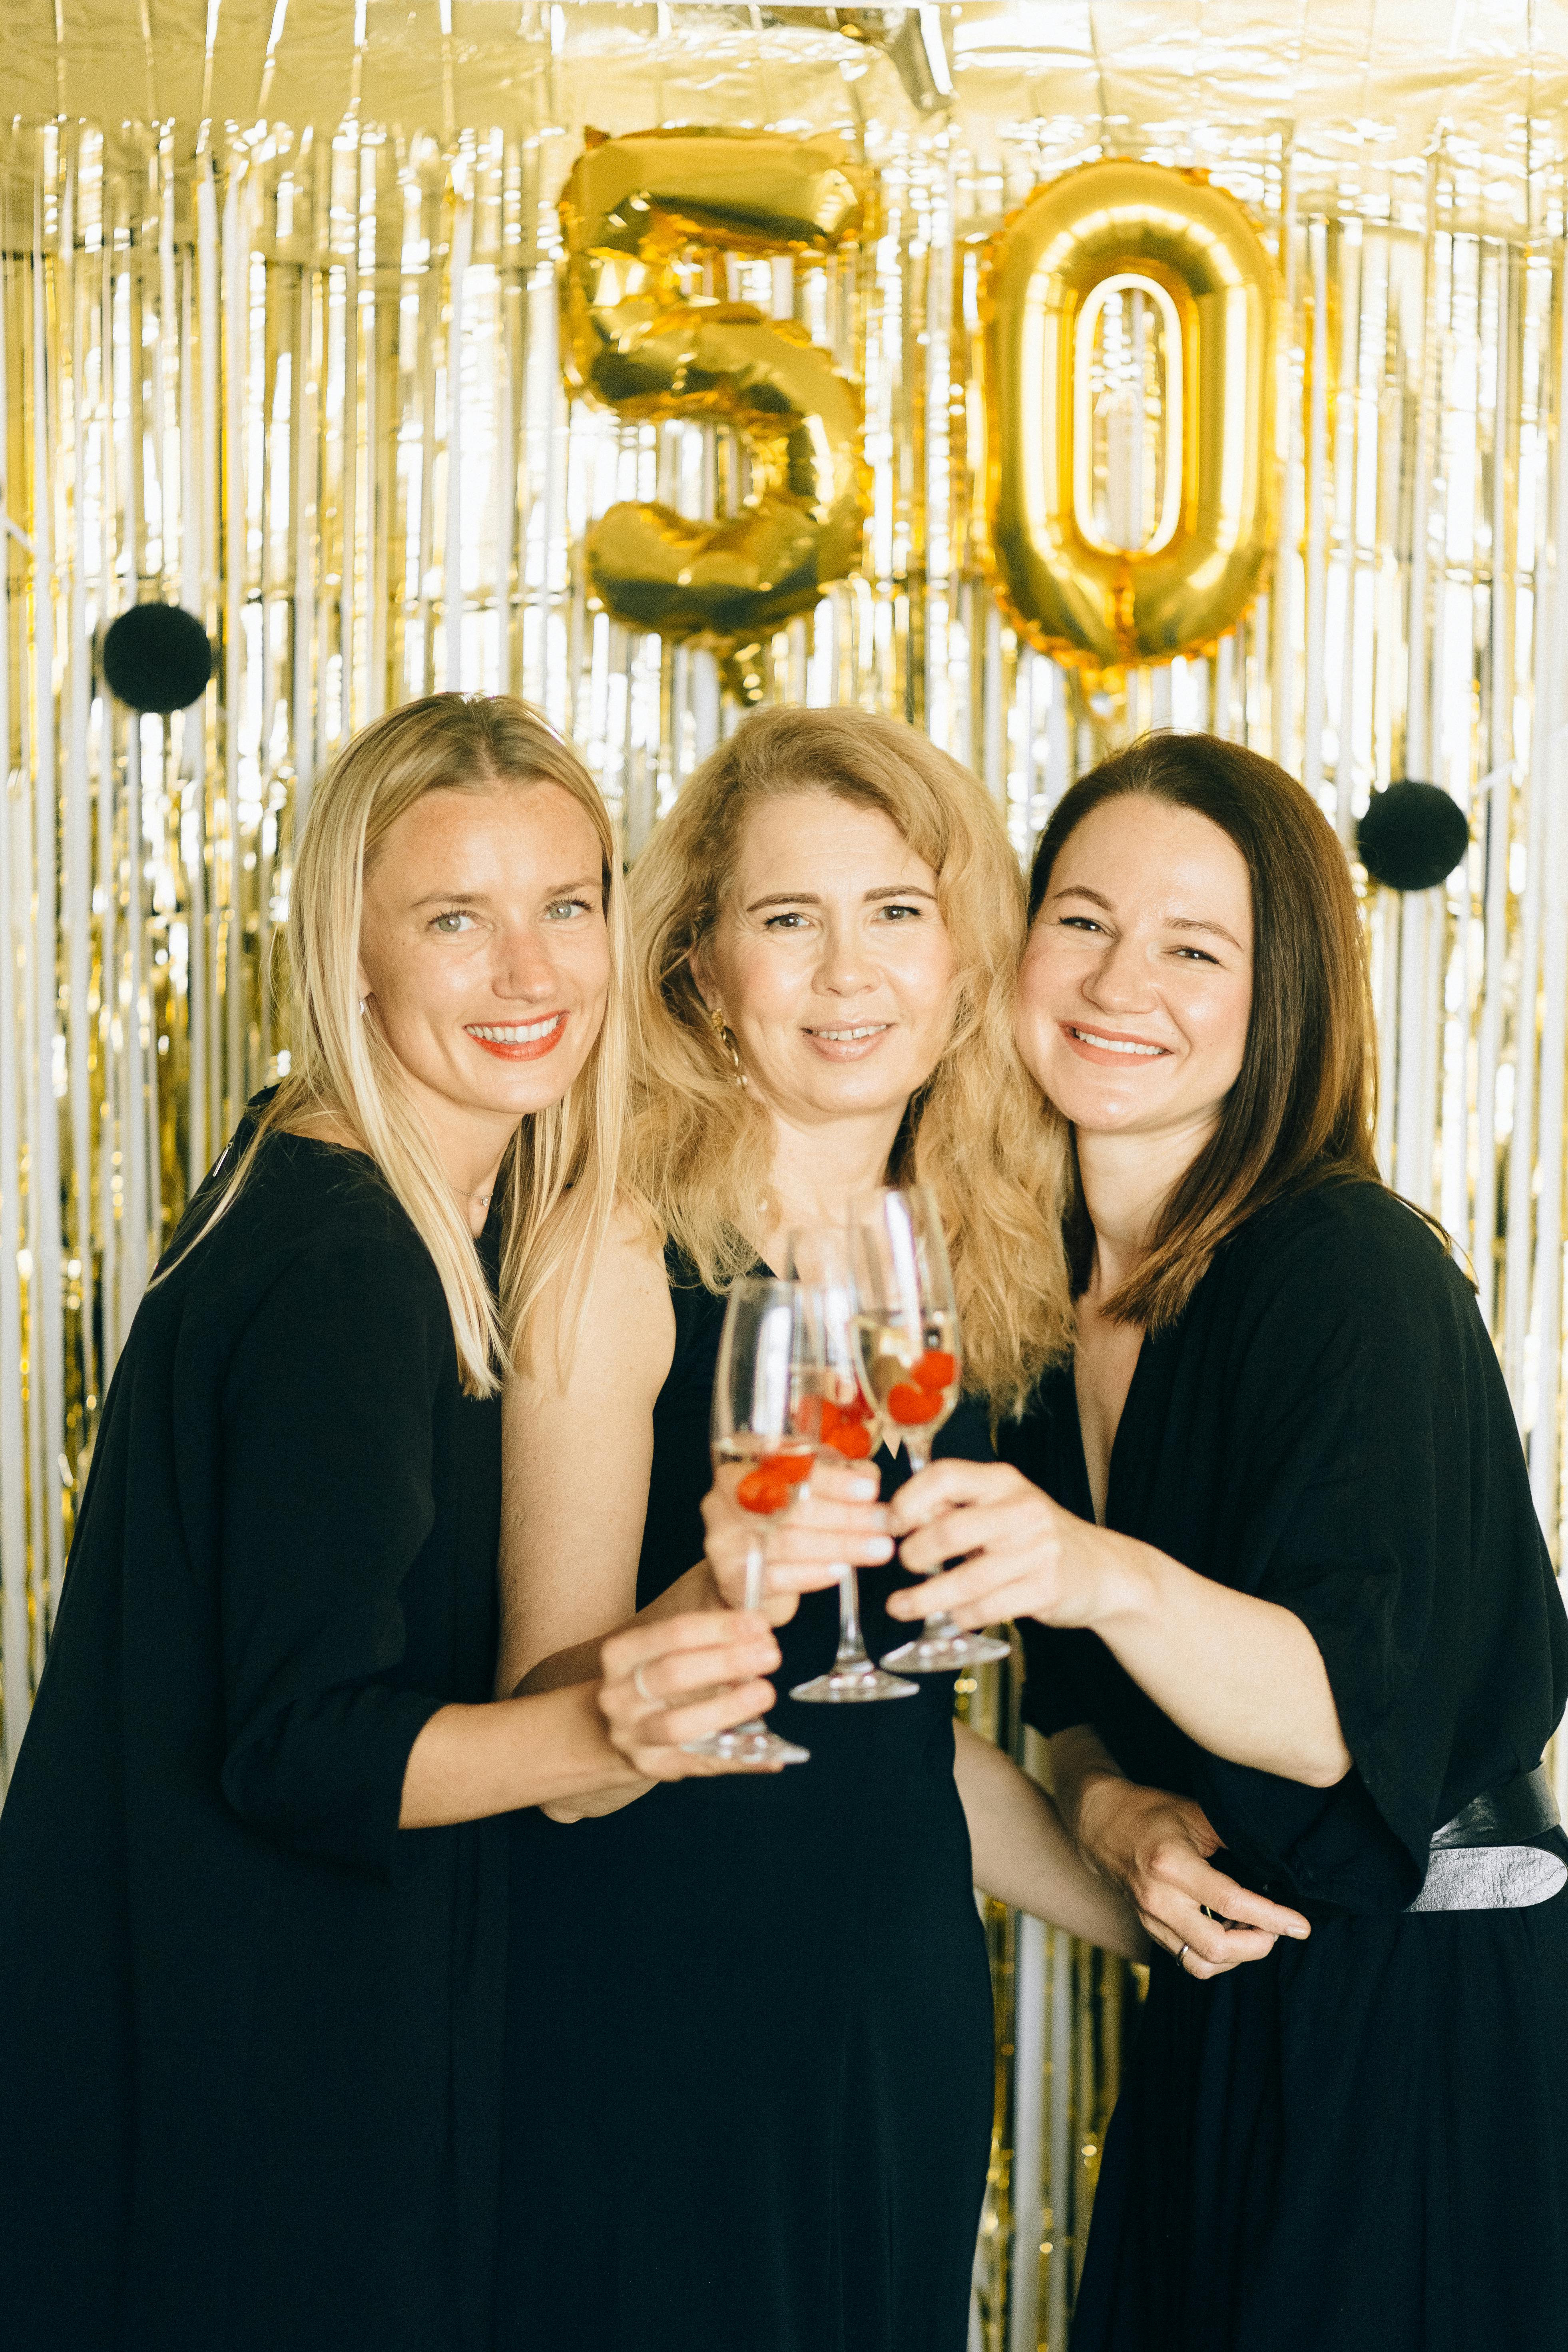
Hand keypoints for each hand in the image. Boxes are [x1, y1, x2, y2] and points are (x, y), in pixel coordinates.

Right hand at [598, 1610, 783, 1778]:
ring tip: (765, 1693)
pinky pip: (702, 1764)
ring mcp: (632, 1735)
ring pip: (678, 1724)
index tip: (760, 1624)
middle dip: (726, 1662)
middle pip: (673, 1674)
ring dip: (728, 1708)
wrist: (615, 1725)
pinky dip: (739, 1759)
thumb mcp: (663, 1648)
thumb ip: (707, 1640)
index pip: (673, 1633)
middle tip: (771, 1655)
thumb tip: (761, 1635)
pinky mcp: (652, 1766)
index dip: (720, 1627)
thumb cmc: (654, 1677)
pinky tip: (771, 1756)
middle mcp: (619, 1694)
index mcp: (621, 1654)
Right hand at [702, 1456, 891, 1618]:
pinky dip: (815, 1573)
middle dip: (847, 1515)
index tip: (871, 1489)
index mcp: (740, 1471)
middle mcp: (723, 1503)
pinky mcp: (732, 1580)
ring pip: (790, 1542)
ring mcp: (723, 1543)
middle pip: (793, 1507)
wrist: (744, 1578)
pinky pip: (780, 1576)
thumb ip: (835, 1478)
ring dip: (842, 1545)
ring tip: (880, 1548)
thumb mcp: (804, 1494)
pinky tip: (842, 1570)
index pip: (790, 1469)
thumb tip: (868, 1475)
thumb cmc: (778, 1527)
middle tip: (886, 1522)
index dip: (833, 1479)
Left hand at [884, 1459, 1126, 1631]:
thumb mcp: (1000, 1505)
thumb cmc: (1033, 1536)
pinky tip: (952, 1617)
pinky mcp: (1045, 1589)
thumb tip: (893, 1516)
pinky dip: (961, 1616)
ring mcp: (1038, 1550)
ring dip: (924, 1598)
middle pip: (950, 1531)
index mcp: (1003, 1481)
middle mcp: (1022, 1509)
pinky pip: (987, 1608)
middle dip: (914, 1553)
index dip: (909, 1500)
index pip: (946, 1476)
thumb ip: (954, 1506)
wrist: (1102, 1569)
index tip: (890, 1523)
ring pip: (965, 1579)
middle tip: (902, 1564)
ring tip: (900, 1606)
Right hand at [1074, 1774, 1310, 1977]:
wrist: (1102, 1824)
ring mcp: (1151, 1918)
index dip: (1271, 1917)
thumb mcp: (1195, 1813)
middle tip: (1277, 1930)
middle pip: (1216, 1948)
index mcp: (1172, 1864)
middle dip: (1257, 1947)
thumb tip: (1279, 1860)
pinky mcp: (1149, 1928)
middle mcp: (1159, 1898)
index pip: (1230, 1902)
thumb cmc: (1152, 1813)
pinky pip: (1187, 1960)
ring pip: (1201, 1964)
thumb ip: (1234, 1836)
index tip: (1300, 1925)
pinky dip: (1216, 1956)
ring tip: (1253, 1932)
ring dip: (1237, 1957)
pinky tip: (1229, 1932)